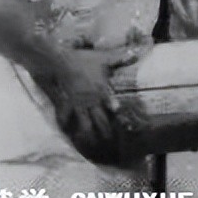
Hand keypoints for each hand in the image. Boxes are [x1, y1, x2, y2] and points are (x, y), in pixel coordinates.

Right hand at [38, 46, 142, 163]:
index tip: (124, 125)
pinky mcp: (67, 104)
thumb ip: (120, 58)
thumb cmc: (84, 60)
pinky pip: (65, 117)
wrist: (63, 62)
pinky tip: (65, 131)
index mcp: (102, 90)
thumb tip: (134, 54)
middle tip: (109, 141)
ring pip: (85, 123)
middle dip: (105, 131)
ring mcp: (79, 104)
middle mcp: (92, 100)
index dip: (118, 115)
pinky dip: (65, 124)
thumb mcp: (103, 58)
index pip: (112, 106)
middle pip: (100, 120)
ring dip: (87, 134)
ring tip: (90, 143)